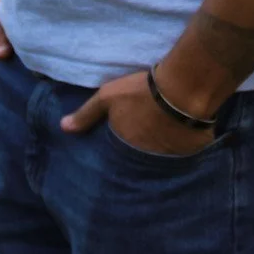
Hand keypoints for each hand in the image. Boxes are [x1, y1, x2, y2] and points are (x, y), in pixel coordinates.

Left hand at [60, 68, 214, 155]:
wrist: (184, 87)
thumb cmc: (142, 91)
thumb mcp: (109, 97)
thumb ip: (86, 114)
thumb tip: (63, 128)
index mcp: (125, 150)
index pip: (117, 165)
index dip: (118, 159)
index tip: (119, 156)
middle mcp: (146, 162)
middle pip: (140, 165)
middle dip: (139, 161)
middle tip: (141, 153)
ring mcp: (169, 161)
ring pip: (162, 163)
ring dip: (160, 158)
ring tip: (161, 150)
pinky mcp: (190, 157)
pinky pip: (184, 159)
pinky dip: (181, 154)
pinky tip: (182, 146)